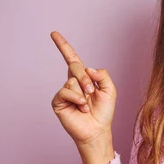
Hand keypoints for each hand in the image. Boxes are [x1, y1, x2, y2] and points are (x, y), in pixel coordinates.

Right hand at [50, 31, 116, 145]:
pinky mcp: (58, 101)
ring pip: (72, 80)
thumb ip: (102, 74)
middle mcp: (72, 82)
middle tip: (91, 92)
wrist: (97, 130)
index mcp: (84, 77)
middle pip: (76, 66)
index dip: (63, 46)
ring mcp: (64, 91)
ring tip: (87, 104)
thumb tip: (88, 68)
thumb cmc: (103, 112)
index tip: (54, 33)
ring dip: (83, 92)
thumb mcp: (110, 90)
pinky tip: (81, 107)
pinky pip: (65, 90)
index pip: (72, 58)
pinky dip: (75, 98)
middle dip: (86, 79)